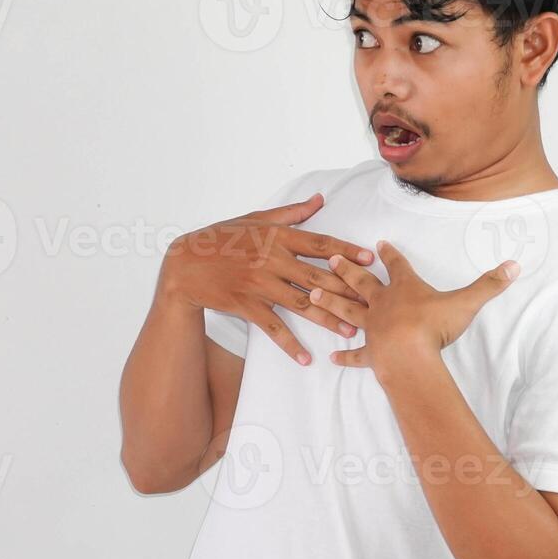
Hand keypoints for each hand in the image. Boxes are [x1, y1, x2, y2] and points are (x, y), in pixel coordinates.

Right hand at [160, 193, 375, 364]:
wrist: (185, 264)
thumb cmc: (222, 239)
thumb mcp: (256, 219)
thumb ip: (291, 213)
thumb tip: (319, 200)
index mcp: (277, 236)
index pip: (320, 244)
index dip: (347, 251)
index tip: (369, 260)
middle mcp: (272, 259)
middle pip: (318, 277)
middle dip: (347, 291)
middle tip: (371, 304)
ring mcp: (260, 284)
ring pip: (302, 303)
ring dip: (328, 319)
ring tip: (350, 332)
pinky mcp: (247, 305)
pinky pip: (273, 327)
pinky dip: (290, 344)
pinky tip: (306, 358)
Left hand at [309, 239, 519, 375]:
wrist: (410, 355)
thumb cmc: (434, 325)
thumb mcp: (467, 302)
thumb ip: (489, 284)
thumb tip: (515, 265)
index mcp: (405, 288)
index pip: (397, 265)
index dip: (390, 254)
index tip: (380, 243)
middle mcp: (383, 304)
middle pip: (361, 282)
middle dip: (347, 270)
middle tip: (331, 259)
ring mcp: (373, 328)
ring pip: (347, 310)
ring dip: (330, 302)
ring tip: (311, 294)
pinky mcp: (370, 353)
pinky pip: (355, 354)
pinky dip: (345, 355)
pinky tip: (332, 357)